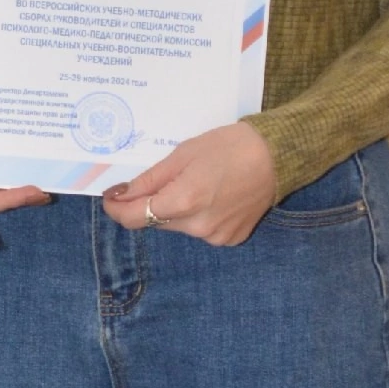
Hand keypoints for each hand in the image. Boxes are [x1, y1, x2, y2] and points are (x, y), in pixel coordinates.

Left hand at [101, 122, 276, 246]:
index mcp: (184, 201)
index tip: (111, 197)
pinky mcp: (231, 239)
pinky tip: (212, 196)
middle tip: (161, 179)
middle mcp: (199, 227)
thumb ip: (150, 180)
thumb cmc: (228, 147)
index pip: (135, 218)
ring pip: (178, 227)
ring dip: (175, 210)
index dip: (117, 209)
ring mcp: (217, 237)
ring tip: (195, 183)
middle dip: (150, 203)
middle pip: (156, 222)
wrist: (277, 156)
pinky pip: (200, 230)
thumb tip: (122, 194)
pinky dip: (197, 216)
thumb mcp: (182, 155)